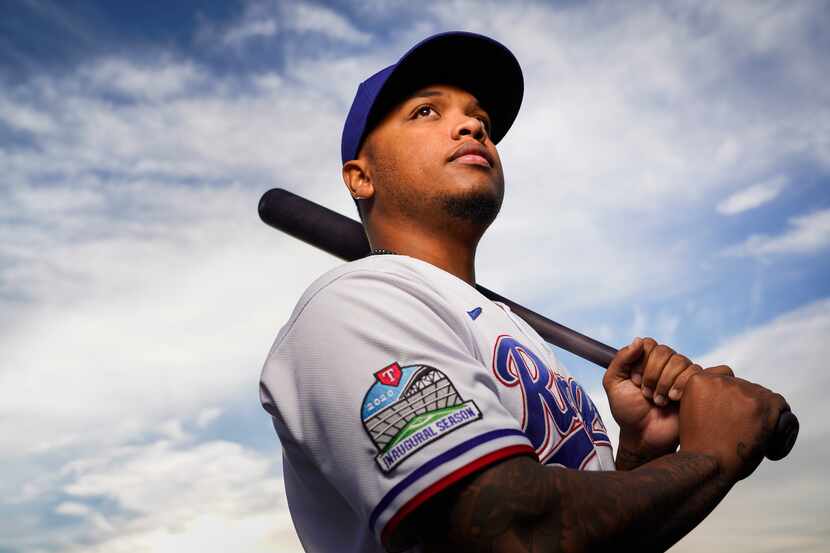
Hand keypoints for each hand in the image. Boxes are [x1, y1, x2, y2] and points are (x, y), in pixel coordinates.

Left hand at [603, 337, 701, 460]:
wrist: (643, 437)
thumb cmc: (627, 412)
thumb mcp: (613, 384)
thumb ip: (620, 360)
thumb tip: (637, 340)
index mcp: (646, 360)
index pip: (649, 344)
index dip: (641, 362)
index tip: (635, 381)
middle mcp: (665, 365)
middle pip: (665, 352)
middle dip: (653, 374)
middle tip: (646, 394)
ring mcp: (681, 375)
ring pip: (681, 361)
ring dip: (666, 382)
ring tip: (658, 401)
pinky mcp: (696, 387)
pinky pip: (698, 372)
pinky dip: (683, 384)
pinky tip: (674, 399)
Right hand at [679, 371, 789, 481]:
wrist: (708, 464)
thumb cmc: (700, 444)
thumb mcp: (692, 411)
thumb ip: (707, 396)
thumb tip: (729, 393)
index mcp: (700, 380)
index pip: (725, 380)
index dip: (729, 400)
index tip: (729, 417)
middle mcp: (721, 381)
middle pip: (745, 387)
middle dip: (746, 407)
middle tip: (741, 431)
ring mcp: (743, 391)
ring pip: (764, 396)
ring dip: (763, 414)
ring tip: (753, 436)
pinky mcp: (762, 404)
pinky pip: (781, 406)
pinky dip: (781, 423)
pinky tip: (770, 439)